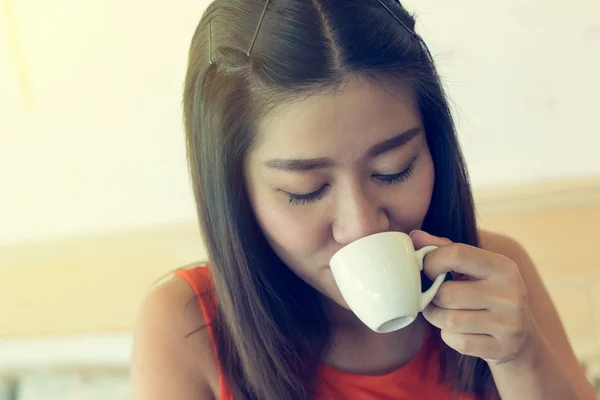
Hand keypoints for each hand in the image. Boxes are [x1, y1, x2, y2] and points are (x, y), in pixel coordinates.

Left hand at [411, 230, 533, 364]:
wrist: (521, 337)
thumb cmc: (487, 292)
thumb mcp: (473, 267)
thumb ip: (443, 248)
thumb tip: (414, 237)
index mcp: (503, 267)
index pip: (456, 254)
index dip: (431, 262)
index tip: (427, 270)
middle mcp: (510, 293)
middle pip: (446, 293)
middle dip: (431, 297)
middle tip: (433, 297)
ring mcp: (509, 324)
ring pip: (448, 320)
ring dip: (436, 317)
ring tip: (443, 312)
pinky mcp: (502, 348)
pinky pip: (457, 342)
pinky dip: (449, 337)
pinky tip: (459, 331)